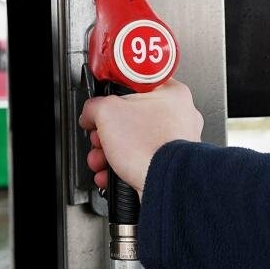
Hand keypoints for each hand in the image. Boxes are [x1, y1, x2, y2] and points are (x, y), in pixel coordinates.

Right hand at [78, 79, 203, 197]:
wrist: (164, 183)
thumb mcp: (106, 111)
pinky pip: (141, 160)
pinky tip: (111, 174)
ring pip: (134, 142)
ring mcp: (177, 143)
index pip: (137, 84)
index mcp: (172, 93)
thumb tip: (90, 113)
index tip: (104, 103)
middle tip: (99, 137)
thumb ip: (94, 106)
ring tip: (101, 160)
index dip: (113, 95)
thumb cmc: (149, 146)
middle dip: (106, 132)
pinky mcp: (170, 165)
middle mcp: (179, 117)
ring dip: (110, 152)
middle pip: (132, 117)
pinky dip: (122, 168)